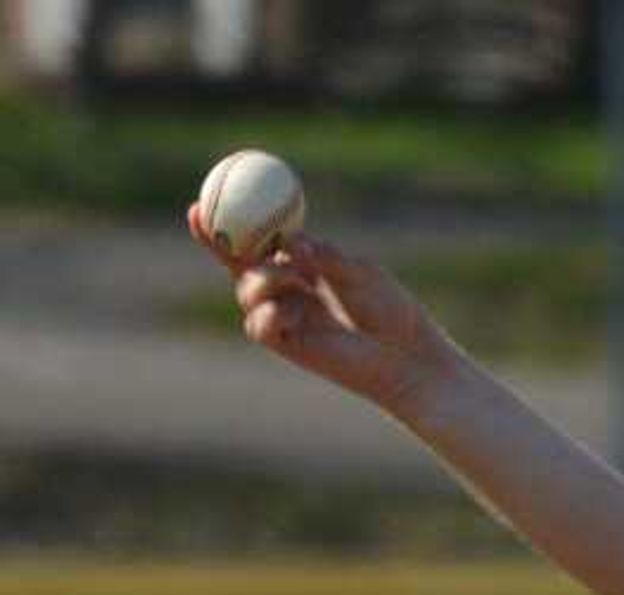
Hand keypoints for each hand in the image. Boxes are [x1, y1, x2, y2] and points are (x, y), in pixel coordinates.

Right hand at [186, 217, 455, 412]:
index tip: (208, 197)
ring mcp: (284, 317)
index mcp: (302, 263)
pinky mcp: (286, 345)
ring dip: (262, 277)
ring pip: (246, 290)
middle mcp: (287, 288)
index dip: (231, 219)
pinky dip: (269, 313)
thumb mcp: (356, 269)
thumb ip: (323, 255)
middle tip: (205, 219)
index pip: (259, 237)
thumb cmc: (389, 309)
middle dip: (218, 241)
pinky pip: (258, 325)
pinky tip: (293, 311)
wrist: (405, 355)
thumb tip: (291, 241)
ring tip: (295, 278)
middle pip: (239, 262)